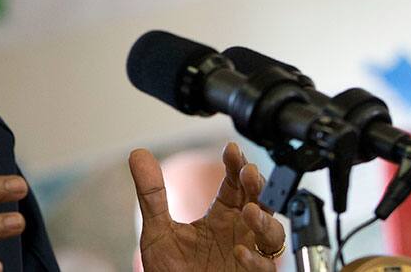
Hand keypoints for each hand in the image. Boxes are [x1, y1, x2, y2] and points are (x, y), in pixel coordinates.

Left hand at [130, 142, 285, 271]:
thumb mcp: (158, 231)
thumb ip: (152, 195)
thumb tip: (138, 154)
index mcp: (221, 218)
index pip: (236, 184)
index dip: (237, 165)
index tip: (231, 150)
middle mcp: (239, 233)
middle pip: (260, 202)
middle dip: (258, 186)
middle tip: (248, 172)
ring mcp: (248, 256)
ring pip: (272, 234)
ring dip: (264, 221)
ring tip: (249, 210)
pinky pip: (265, 268)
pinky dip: (254, 259)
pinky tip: (239, 251)